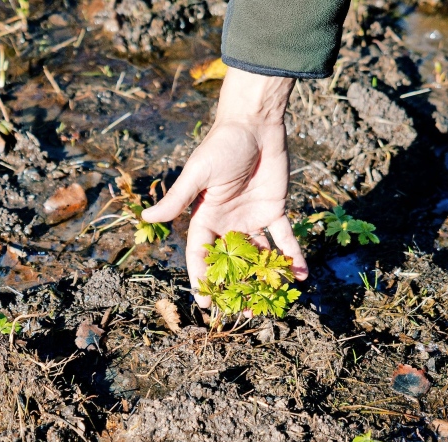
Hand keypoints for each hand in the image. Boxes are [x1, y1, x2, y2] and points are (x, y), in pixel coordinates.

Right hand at [142, 68, 307, 307]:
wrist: (255, 124)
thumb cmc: (221, 146)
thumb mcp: (198, 173)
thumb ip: (177, 199)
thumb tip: (145, 218)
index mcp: (205, 218)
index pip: (202, 255)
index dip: (203, 279)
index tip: (207, 303)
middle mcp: (227, 224)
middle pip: (231, 262)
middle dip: (237, 286)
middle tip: (246, 310)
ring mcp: (252, 219)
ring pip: (258, 255)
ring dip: (265, 277)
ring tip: (273, 300)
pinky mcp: (275, 210)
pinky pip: (285, 238)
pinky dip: (293, 255)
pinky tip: (301, 275)